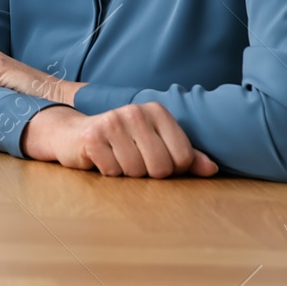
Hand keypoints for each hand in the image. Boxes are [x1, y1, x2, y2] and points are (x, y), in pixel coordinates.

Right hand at [23, 104, 219, 177]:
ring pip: (137, 172)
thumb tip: (212, 169)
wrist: (74, 134)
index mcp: (157, 111)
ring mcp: (112, 122)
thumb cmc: (122, 143)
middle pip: (161, 167)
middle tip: (133, 161)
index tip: (154, 159)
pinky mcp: (92, 137)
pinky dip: (108, 173)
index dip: (172, 169)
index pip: (184, 158)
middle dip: (148, 174)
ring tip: (117, 158)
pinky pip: (114, 172)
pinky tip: (102, 159)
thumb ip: (186, 156)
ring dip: (127, 173)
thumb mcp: (156, 145)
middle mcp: (135, 112)